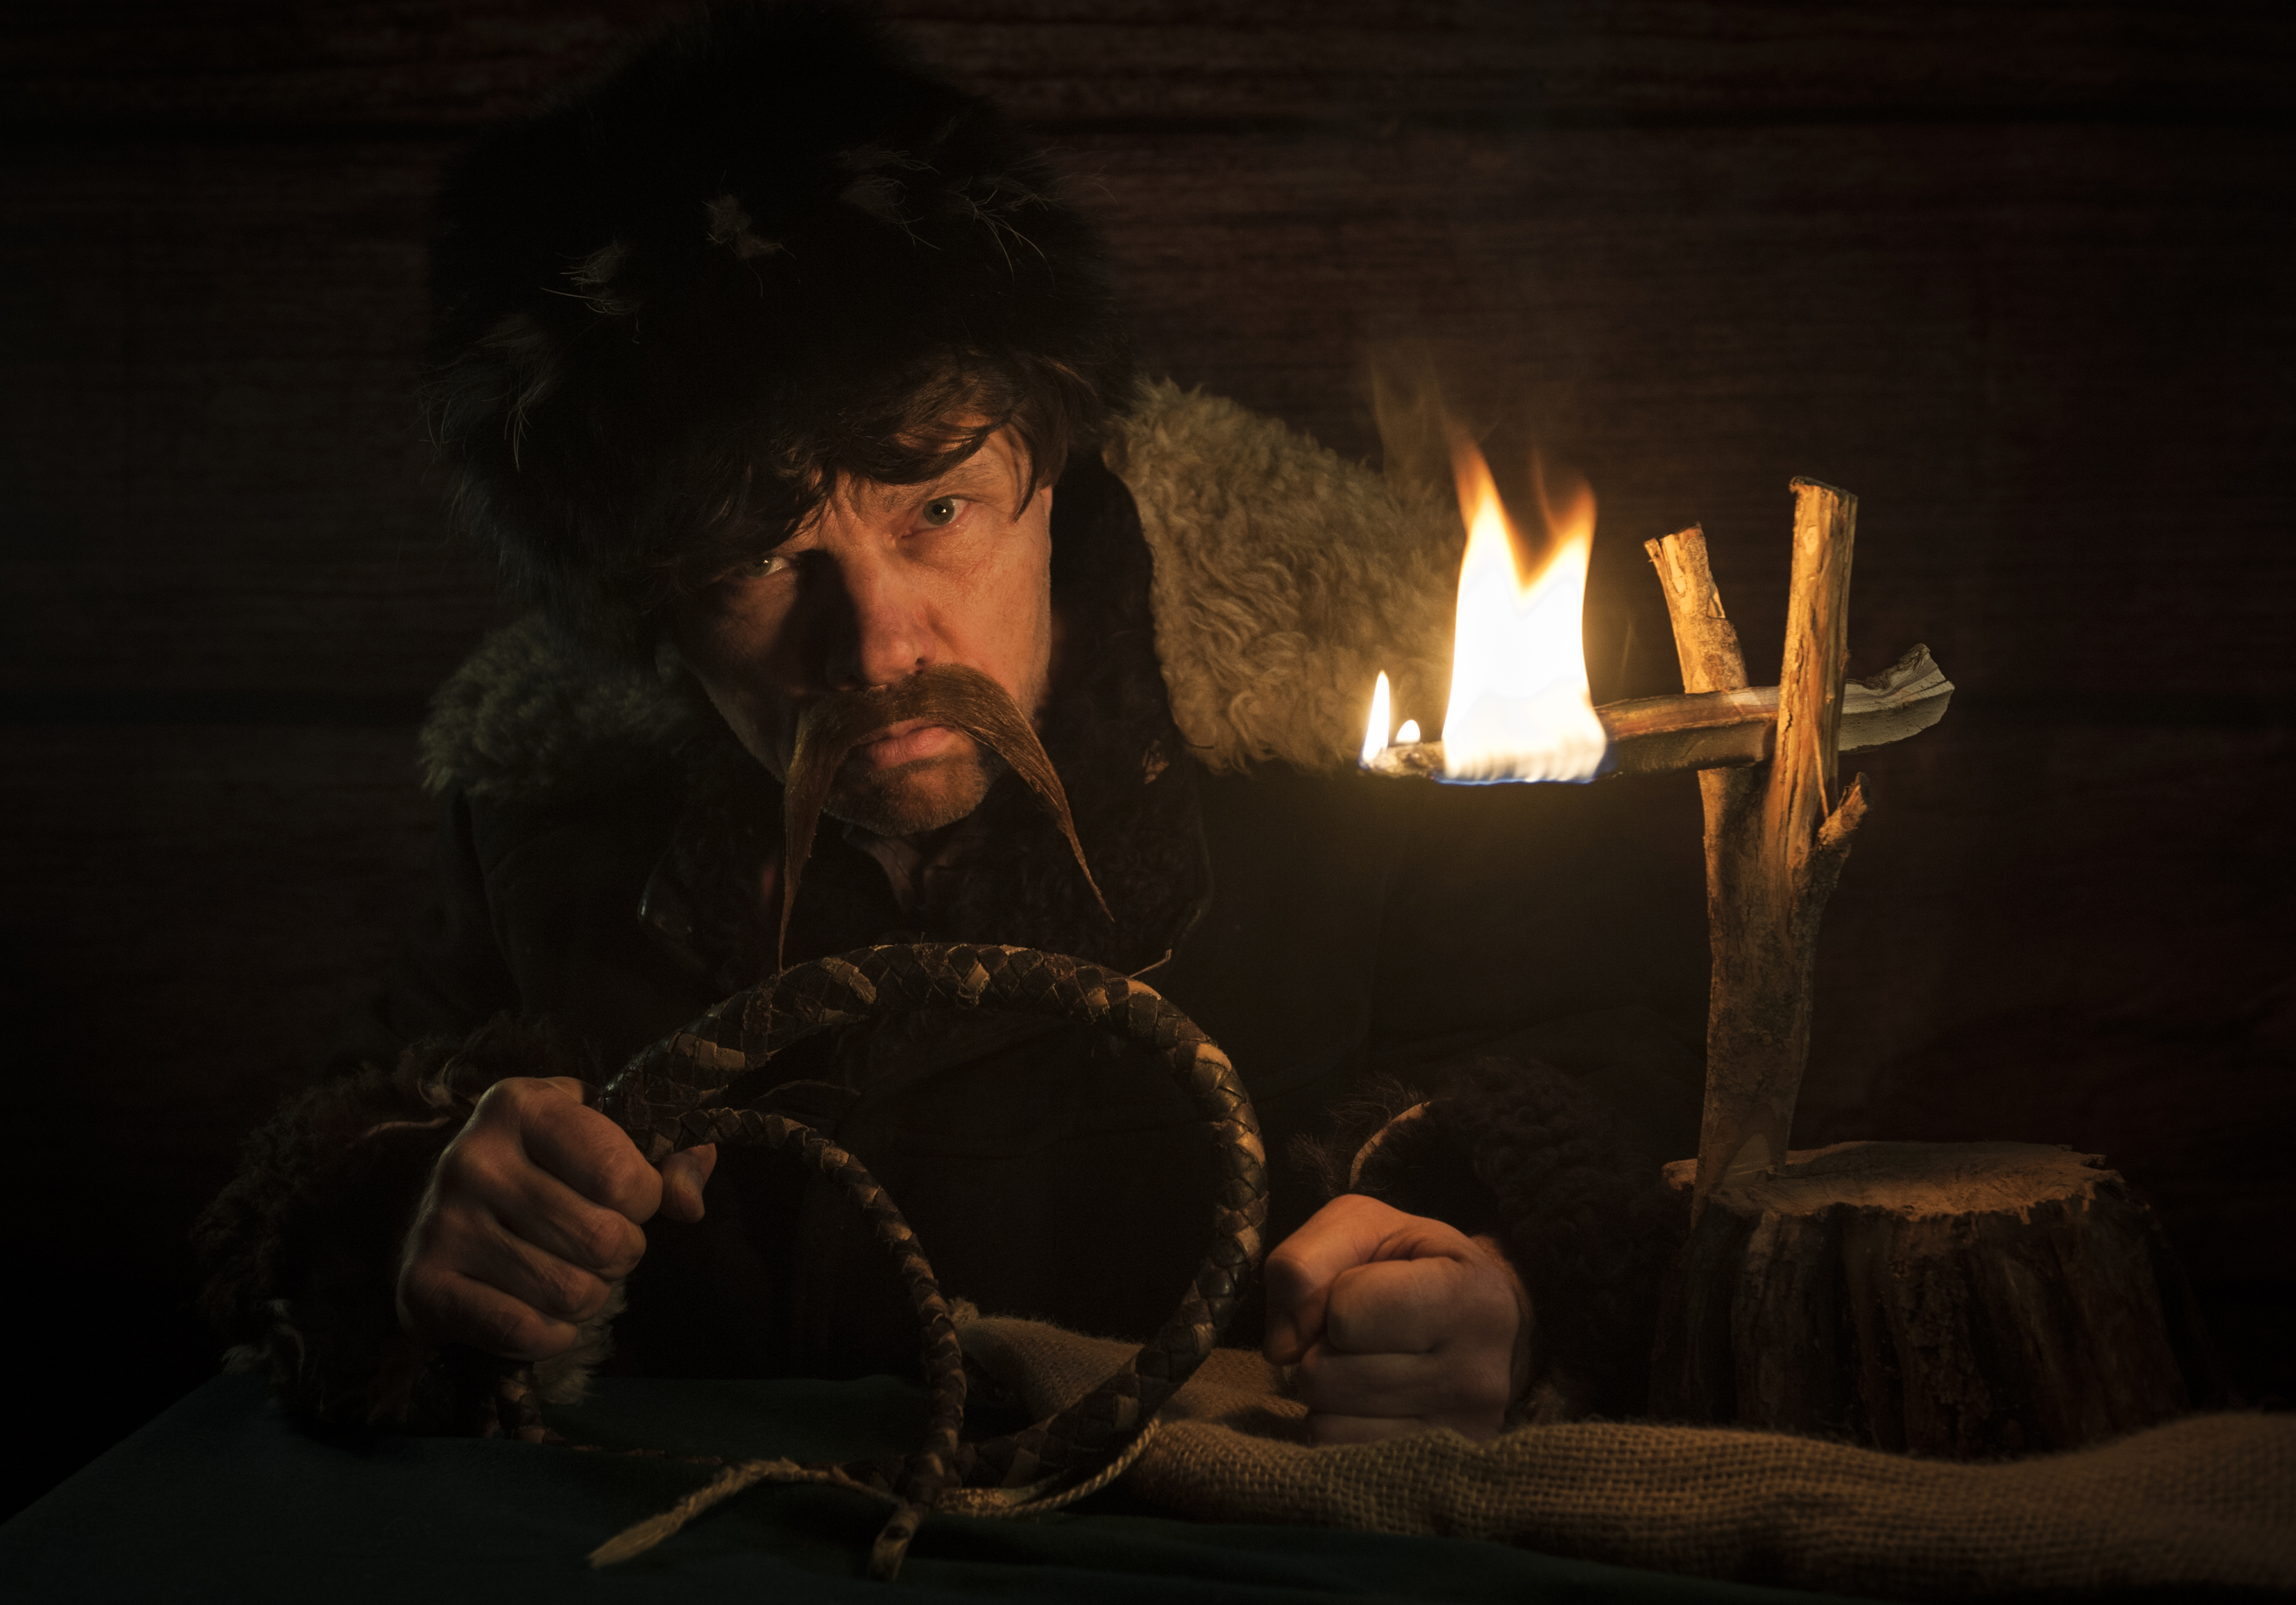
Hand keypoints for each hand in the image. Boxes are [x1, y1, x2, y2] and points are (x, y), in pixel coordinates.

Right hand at [396, 1075, 717, 1360]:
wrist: (437, 1206)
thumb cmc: (544, 1165)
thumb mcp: (602, 1133)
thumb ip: (667, 1157)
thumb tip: (688, 1204)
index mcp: (521, 1106)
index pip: (620, 1175)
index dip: (646, 1198)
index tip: (629, 1197)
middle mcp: (473, 1159)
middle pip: (601, 1241)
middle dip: (623, 1253)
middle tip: (603, 1243)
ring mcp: (442, 1224)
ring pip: (569, 1293)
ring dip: (592, 1294)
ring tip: (571, 1269)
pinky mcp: (423, 1285)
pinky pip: (525, 1332)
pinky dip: (554, 1334)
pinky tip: (541, 1308)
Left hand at [1263, 1194, 1529, 1443]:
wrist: (1494, 1322)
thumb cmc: (1420, 1264)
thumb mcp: (1364, 1226)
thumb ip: (1304, 1261)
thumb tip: (1280, 1348)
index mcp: (1468, 1297)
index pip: (1346, 1312)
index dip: (1335, 1294)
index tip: (1366, 1288)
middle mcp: (1475, 1375)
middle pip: (1324, 1373)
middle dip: (1321, 1345)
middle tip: (1360, 1332)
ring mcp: (1458, 1434)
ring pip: (1325, 1416)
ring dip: (1325, 1384)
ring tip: (1366, 1360)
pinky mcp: (1437, 1467)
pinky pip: (1334, 1449)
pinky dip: (1333, 1420)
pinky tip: (1366, 1398)